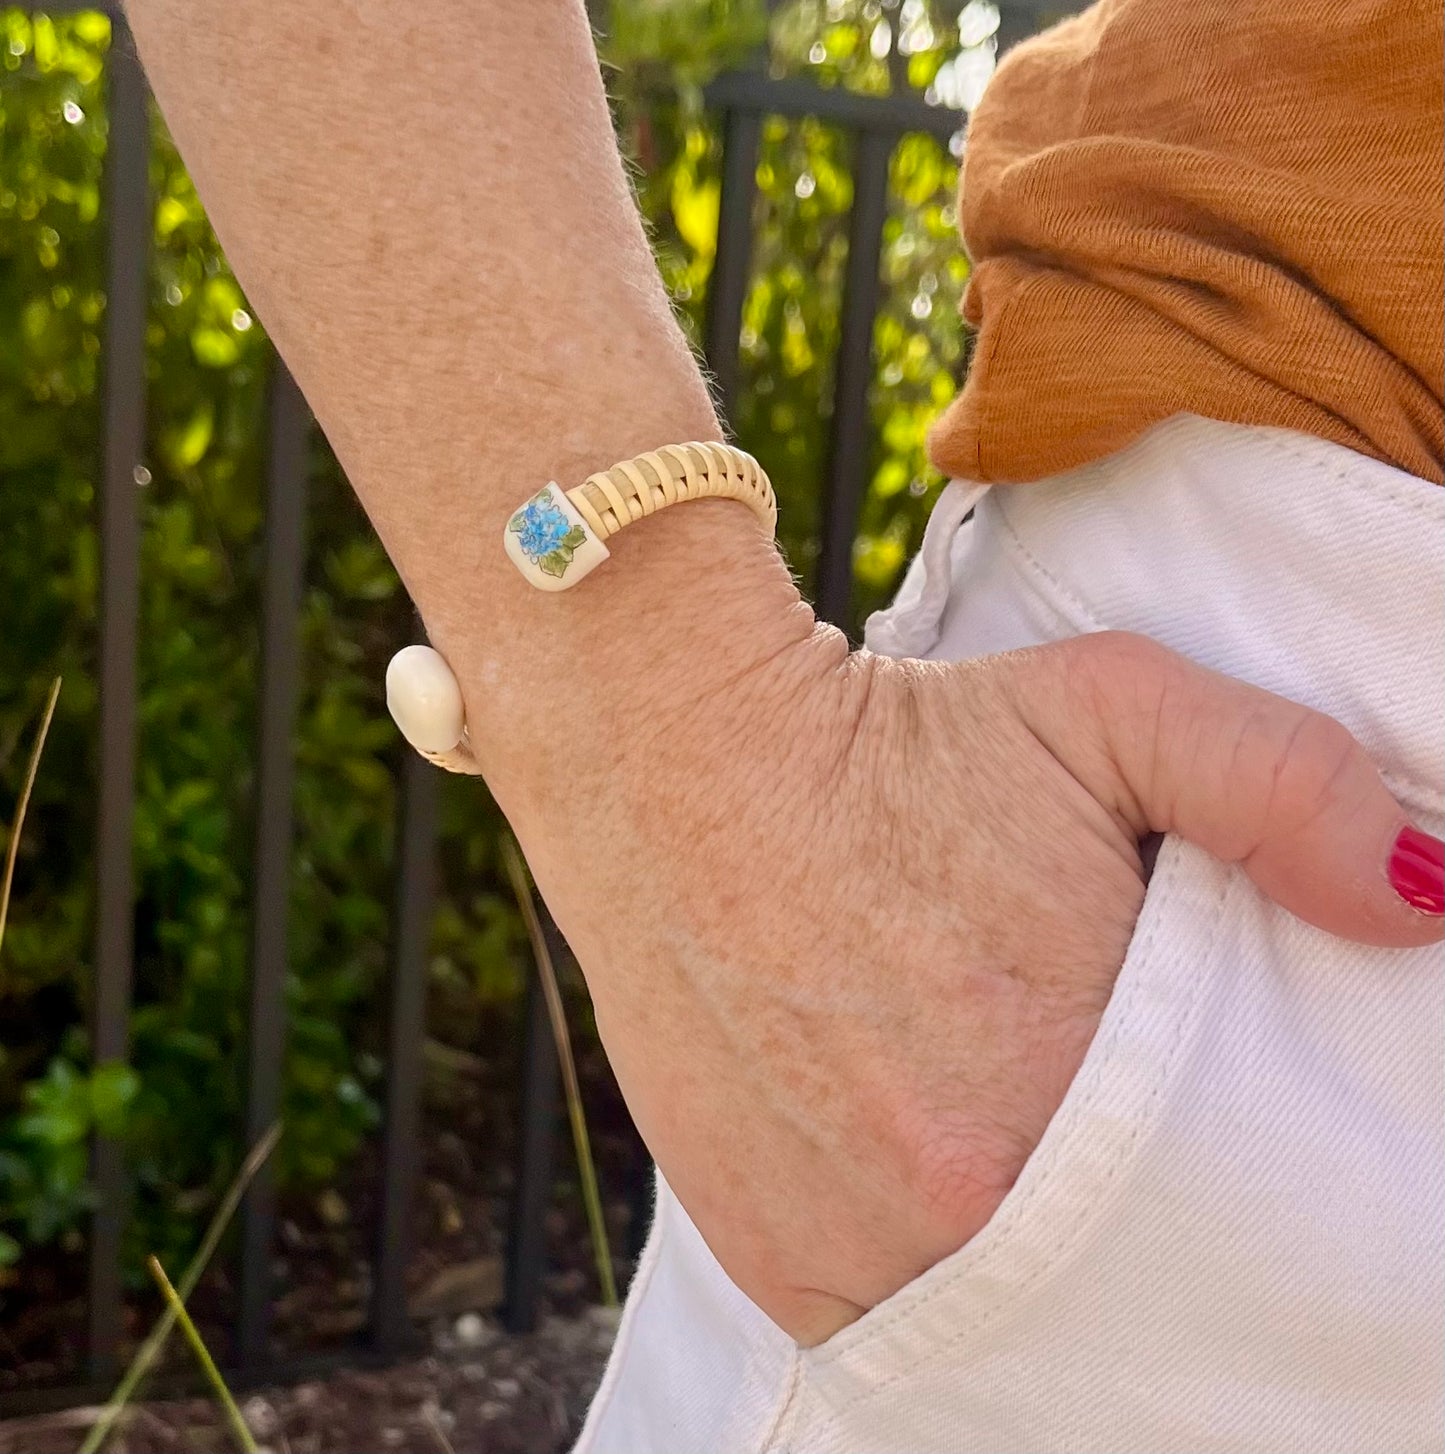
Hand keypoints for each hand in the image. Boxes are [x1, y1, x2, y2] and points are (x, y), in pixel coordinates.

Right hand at [391, 622, 1442, 1345]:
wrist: (674, 758)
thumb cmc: (895, 735)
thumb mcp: (1106, 710)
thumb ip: (1281, 791)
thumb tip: (1422, 897)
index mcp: (1061, 1089)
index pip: (1224, 1211)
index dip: (1237, 1178)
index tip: (1221, 1140)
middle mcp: (949, 1205)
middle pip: (1114, 1275)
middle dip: (1136, 1217)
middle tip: (1105, 1124)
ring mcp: (842, 1243)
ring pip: (1001, 1311)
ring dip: (1027, 1249)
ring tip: (1009, 1138)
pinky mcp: (761, 1249)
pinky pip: (890, 1313)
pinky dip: (930, 1266)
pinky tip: (923, 1166)